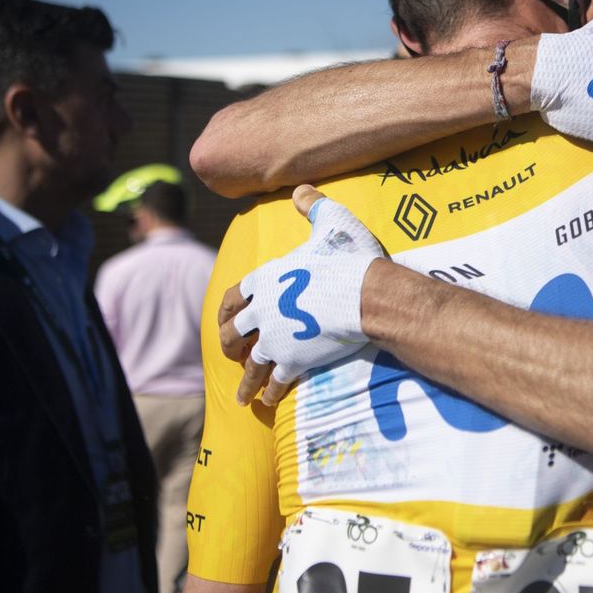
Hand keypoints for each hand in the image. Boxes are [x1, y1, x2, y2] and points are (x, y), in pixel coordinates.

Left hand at [220, 185, 382, 406]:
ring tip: (243, 398)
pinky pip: (276, 381)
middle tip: (232, 355)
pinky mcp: (293, 360)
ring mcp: (274, 338)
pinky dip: (271, 393)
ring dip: (246, 383)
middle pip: (233, 333)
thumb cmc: (350, 258)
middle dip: (229, 345)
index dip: (228, 310)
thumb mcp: (331, 221)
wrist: (367, 295)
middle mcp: (261, 310)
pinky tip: (269, 403)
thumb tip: (300, 189)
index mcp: (265, 279)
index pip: (233, 297)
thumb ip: (312, 205)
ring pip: (251, 365)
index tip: (225, 320)